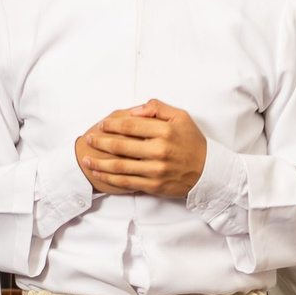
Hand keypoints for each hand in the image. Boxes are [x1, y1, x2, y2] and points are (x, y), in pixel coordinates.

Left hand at [75, 99, 206, 196]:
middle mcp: (158, 151)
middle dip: (100, 142)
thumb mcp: (181, 117)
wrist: (209, 172)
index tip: (102, 125)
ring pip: (120, 166)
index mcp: (164, 131)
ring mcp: (155, 170)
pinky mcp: (154, 186)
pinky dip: (110, 178)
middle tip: (88, 139)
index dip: (111, 125)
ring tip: (86, 158)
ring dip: (99, 162)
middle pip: (120, 146)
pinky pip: (127, 182)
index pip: (130, 126)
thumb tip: (135, 110)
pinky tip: (99, 173)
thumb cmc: (193, 143)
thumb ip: (158, 108)